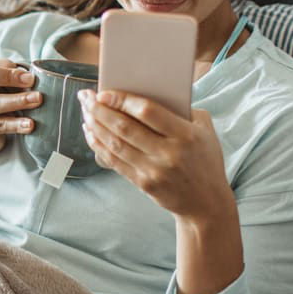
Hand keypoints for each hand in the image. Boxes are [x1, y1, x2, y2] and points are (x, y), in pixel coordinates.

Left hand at [78, 89, 233, 221]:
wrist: (207, 203)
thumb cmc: (204, 160)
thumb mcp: (205, 131)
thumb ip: (183, 109)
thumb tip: (149, 89)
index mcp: (185, 135)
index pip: (147, 111)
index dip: (122, 100)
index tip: (103, 92)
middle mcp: (169, 153)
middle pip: (125, 127)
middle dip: (100, 110)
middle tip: (85, 97)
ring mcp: (154, 170)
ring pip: (115, 144)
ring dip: (95, 126)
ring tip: (85, 112)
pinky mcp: (144, 183)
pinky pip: (115, 161)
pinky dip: (99, 145)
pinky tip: (90, 133)